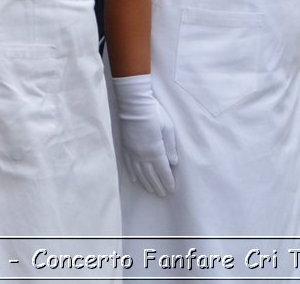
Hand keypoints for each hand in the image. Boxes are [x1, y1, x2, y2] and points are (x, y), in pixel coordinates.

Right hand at [112, 74, 177, 196]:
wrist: (134, 105)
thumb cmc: (155, 114)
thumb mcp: (168, 128)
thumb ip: (170, 147)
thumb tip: (173, 163)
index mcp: (155, 151)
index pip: (163, 171)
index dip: (167, 181)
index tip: (171, 189)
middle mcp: (143, 155)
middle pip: (151, 175)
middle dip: (158, 185)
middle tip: (163, 194)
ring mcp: (132, 152)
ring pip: (140, 172)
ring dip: (146, 183)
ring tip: (152, 191)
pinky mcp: (125, 147)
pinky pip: (129, 165)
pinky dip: (133, 174)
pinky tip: (135, 180)